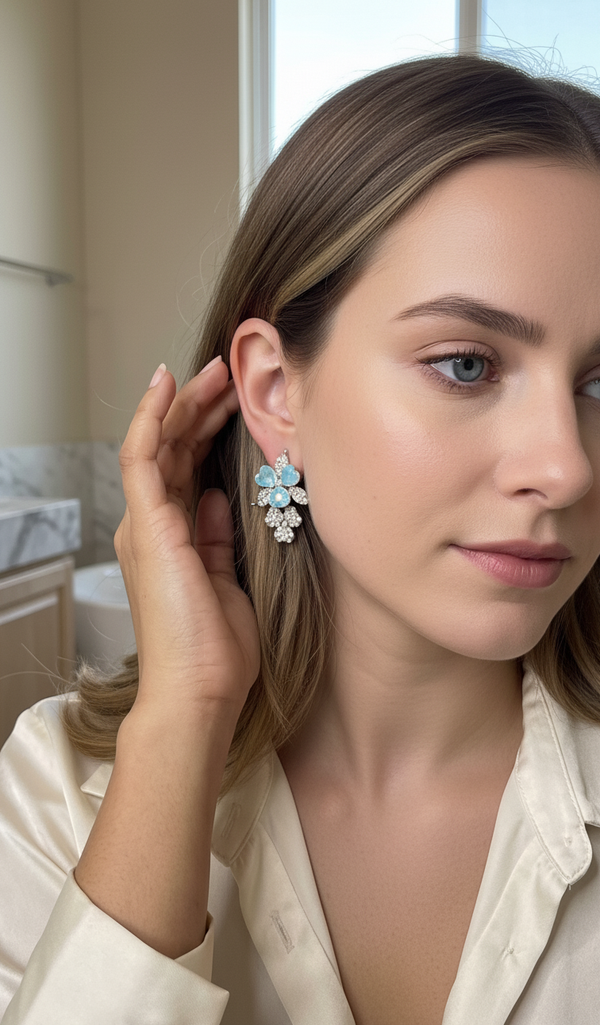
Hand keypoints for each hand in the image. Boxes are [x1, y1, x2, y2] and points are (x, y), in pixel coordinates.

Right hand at [114, 358, 260, 721]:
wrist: (198, 694)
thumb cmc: (216, 653)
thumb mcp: (227, 582)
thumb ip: (216, 539)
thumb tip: (213, 498)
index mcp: (171, 539)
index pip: (185, 468)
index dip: (207, 430)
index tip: (236, 402)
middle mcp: (150, 525)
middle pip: (173, 449)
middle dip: (200, 407)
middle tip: (229, 374)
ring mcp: (145, 524)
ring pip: (160, 443)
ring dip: (186, 403)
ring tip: (215, 371)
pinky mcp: (146, 525)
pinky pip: (143, 457)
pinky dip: (153, 418)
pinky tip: (169, 385)